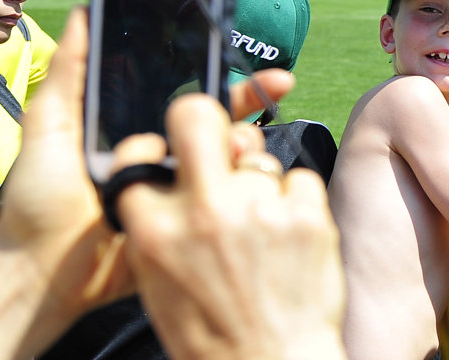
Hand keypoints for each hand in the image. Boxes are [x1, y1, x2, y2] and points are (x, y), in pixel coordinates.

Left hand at [0, 7, 298, 327]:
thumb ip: (68, 72)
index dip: (217, 75)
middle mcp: (157, 158)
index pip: (183, 96)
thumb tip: (82, 11)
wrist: (39, 272)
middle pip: (213, 124)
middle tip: (277, 85)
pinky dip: (228, 189)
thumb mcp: (47, 124)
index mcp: (131, 131)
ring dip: (237, 146)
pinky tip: (232, 179)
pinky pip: (211, 202)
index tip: (245, 57)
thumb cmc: (36, 199)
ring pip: (221, 160)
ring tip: (235, 144)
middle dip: (246, 104)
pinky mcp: (179, 227)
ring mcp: (171, 192)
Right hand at [113, 95, 345, 359]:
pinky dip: (298, 202)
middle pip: (196, 114)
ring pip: (258, 154)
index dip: (156, 156)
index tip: (170, 159)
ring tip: (262, 230)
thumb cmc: (213, 334)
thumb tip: (173, 170)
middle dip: (203, 118)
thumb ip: (158, 224)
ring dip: (259, 183)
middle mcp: (203, 210)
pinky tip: (290, 237)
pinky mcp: (307, 215)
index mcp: (154, 230)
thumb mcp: (158, 282)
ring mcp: (258, 208)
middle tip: (217, 141)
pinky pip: (300, 177)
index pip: (141, 155)